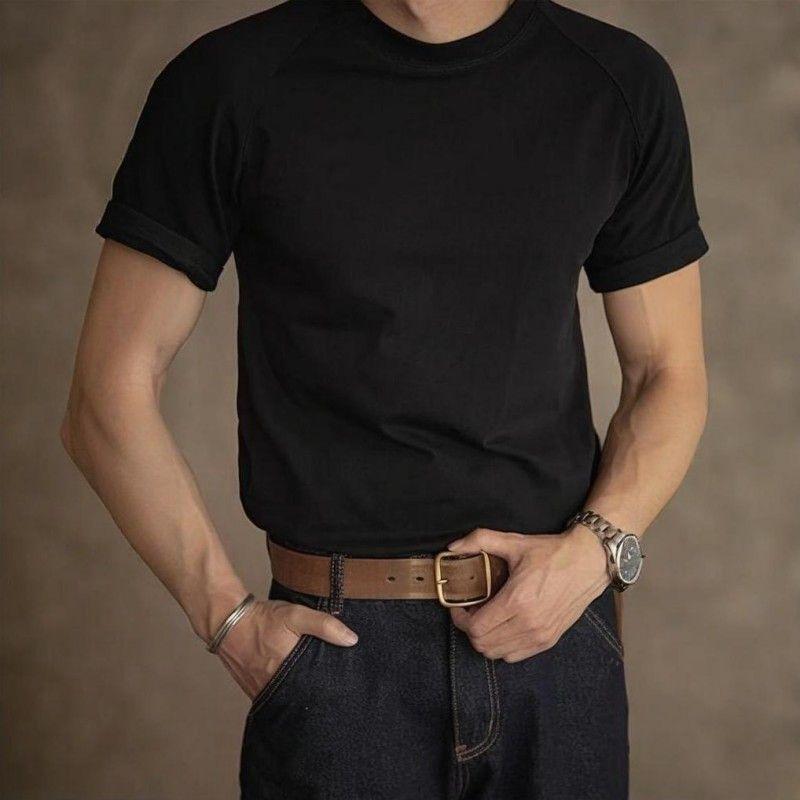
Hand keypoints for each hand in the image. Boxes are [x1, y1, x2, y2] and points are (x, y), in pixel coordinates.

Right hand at [214, 599, 357, 698]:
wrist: (227, 621)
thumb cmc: (262, 619)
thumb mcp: (296, 615)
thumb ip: (324, 626)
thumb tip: (352, 640)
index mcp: (289, 671)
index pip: (316, 691)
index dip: (330, 692)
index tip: (343, 690)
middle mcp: (275, 686)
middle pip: (303, 699)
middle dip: (317, 697)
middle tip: (333, 696)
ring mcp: (261, 691)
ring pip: (288, 701)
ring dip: (300, 697)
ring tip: (316, 694)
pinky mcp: (252, 690)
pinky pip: (273, 698)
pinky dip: (284, 695)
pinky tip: (293, 688)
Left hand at [448, 525, 608, 662]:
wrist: (589, 562)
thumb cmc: (551, 552)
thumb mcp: (514, 542)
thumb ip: (480, 540)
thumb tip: (454, 546)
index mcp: (517, 601)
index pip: (476, 628)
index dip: (460, 619)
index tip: (459, 606)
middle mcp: (528, 624)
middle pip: (483, 644)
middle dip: (470, 629)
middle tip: (470, 611)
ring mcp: (540, 635)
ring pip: (497, 654)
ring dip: (485, 639)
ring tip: (486, 619)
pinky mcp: (549, 640)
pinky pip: (515, 656)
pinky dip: (503, 647)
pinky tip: (503, 627)